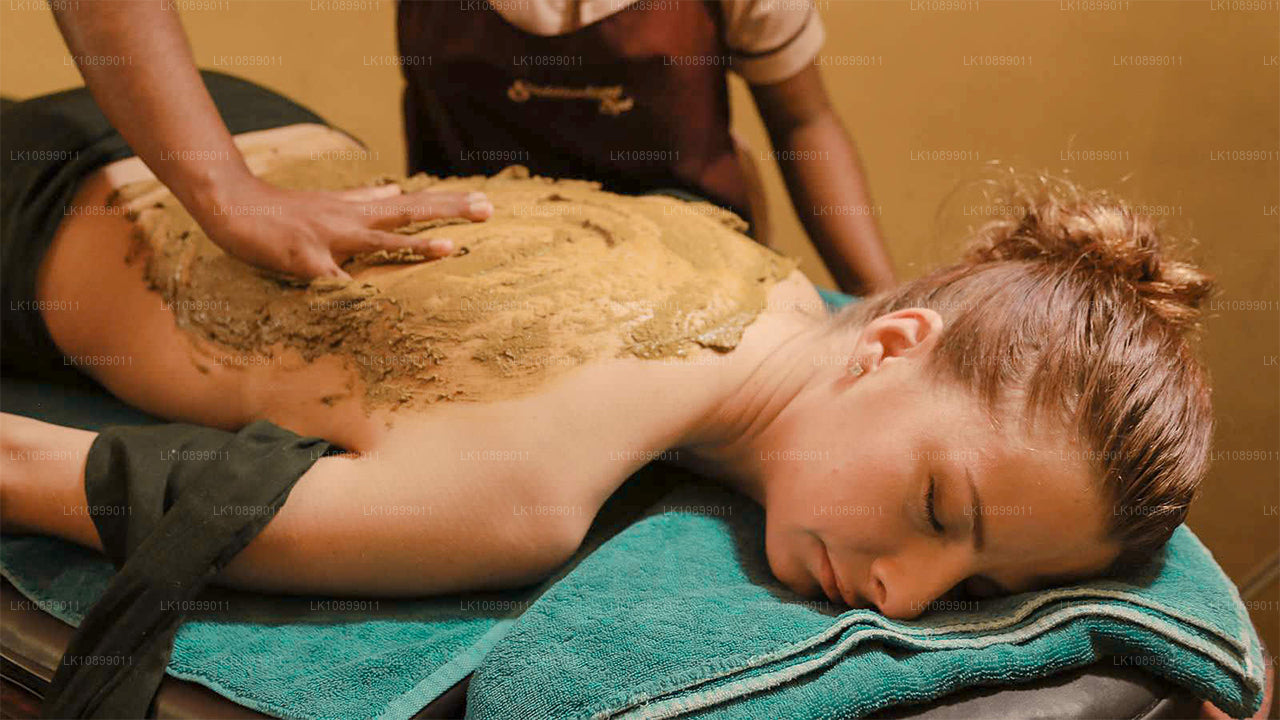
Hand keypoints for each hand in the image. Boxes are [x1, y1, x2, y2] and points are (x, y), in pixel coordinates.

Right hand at [193, 175, 493, 280]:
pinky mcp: (304, 257)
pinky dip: (351, 288)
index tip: (485, 201)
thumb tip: (394, 190)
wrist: (232, 203)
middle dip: (449, 211)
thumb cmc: (285, 209)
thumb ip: (365, 197)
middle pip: (408, 211)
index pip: (412, 203)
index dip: (448, 203)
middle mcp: (351, 218)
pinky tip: (370, 300)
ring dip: (415, 244)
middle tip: (489, 209)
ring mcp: (329, 236)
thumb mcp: (331, 199)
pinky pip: (332, 278)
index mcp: (358, 208)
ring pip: (379, 240)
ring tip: (451, 247)